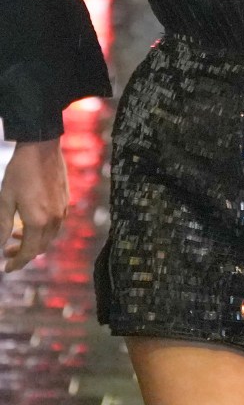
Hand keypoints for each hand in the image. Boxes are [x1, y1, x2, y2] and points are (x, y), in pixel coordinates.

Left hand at [0, 138, 68, 271]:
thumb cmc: (20, 172)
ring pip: (49, 237)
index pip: (28, 252)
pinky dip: (43, 230)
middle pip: (40, 248)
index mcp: (38, 221)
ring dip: (33, 241)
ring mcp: (62, 210)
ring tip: (16, 234)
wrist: (41, 147)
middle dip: (23, 254)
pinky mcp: (66, 200)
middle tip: (7, 251)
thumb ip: (1, 226)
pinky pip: (56, 224)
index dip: (16, 263)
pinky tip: (32, 220)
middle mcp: (54, 219)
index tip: (6, 268)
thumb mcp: (5, 199)